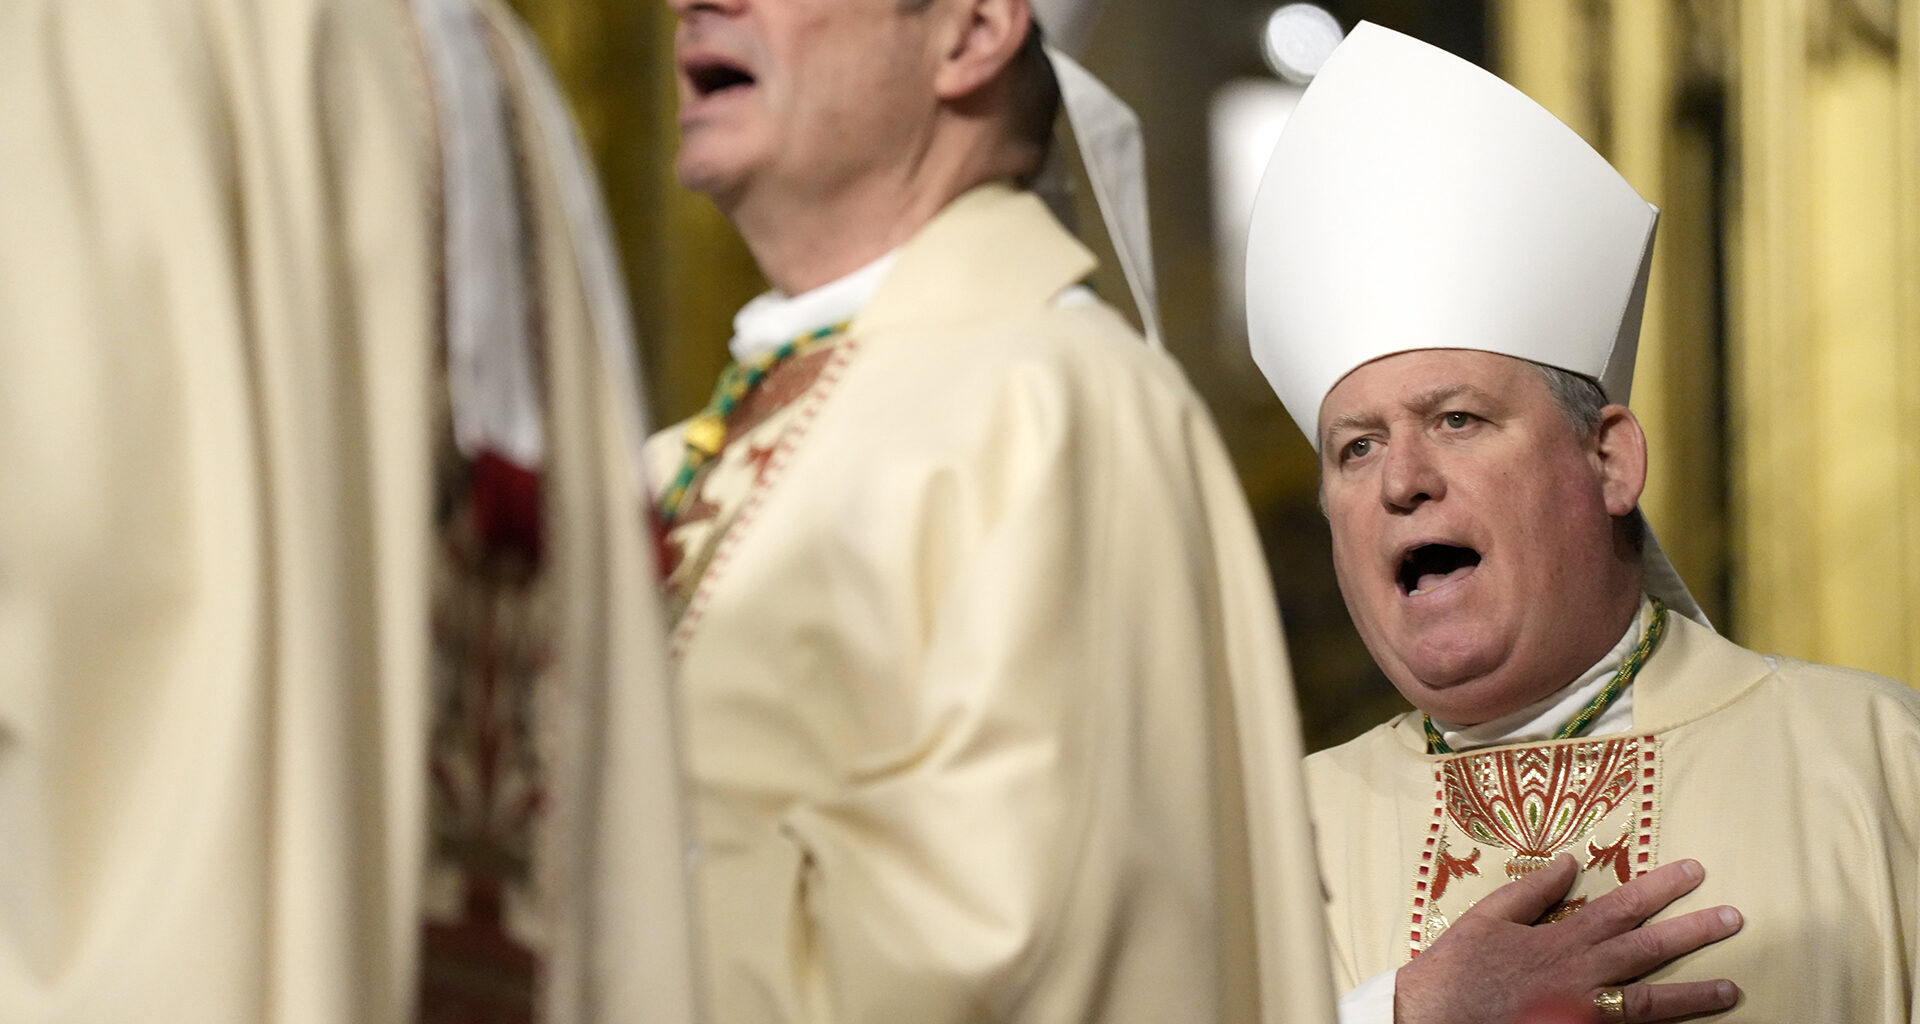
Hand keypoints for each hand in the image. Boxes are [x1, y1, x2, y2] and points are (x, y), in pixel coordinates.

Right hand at [1394, 855, 1741, 1023]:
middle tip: (1733, 919)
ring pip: (1650, 1001)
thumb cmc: (1457, 968)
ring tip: (1731, 989)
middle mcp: (1581, 975)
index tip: (1695, 871)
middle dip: (1694, 932)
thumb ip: (1532, 891)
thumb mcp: (1487, 917)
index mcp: (1560, 939)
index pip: (1622, 906)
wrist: (1435, 1019)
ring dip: (1694, 994)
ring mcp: (1584, 1013)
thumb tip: (1570, 863)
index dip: (1661, 888)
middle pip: (1649, 950)